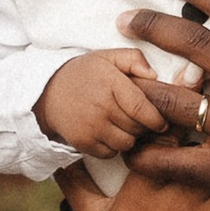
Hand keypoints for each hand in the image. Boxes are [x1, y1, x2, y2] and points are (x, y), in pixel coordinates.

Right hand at [35, 47, 169, 158]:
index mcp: (110, 83)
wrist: (47, 92)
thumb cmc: (84, 74)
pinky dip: (114, 147)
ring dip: (129, 137)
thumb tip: (154, 76)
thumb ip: (134, 58)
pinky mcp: (83, 142)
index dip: (156, 119)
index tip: (162, 122)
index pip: (141, 108)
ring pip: (126, 143)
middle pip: (137, 128)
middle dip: (143, 126)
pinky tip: (109, 133)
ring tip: (123, 125)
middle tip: (138, 119)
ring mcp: (90, 127)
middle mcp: (100, 107)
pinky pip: (111, 153)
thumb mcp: (107, 57)